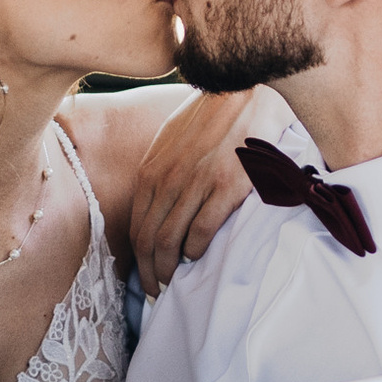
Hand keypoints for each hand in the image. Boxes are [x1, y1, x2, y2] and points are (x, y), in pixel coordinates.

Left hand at [128, 87, 295, 293]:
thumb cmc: (211, 115)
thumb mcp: (172, 140)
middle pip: (149, 241)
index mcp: (152, 170)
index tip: (146, 278)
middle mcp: (168, 179)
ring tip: (176, 284)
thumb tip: (157, 207)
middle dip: (150, 274)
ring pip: (171, 241)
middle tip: (157, 293)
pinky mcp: (226, 186)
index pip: (136, 228)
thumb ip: (161, 172)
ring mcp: (196, 183)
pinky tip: (200, 257)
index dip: (138, 261)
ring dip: (170, 270)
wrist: (245, 88)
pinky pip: (202, 231)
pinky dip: (197, 251)